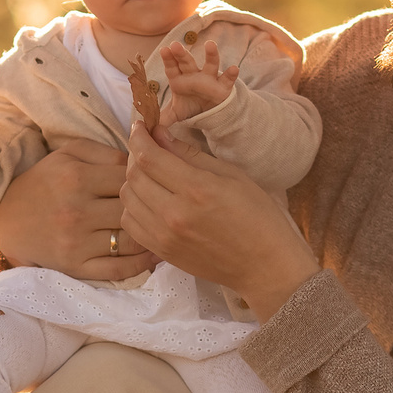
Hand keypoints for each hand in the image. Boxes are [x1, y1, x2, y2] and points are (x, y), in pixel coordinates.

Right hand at [0, 142, 156, 281]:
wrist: (8, 221)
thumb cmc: (43, 182)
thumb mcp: (67, 154)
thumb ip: (105, 151)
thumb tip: (141, 160)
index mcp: (76, 178)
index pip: (130, 177)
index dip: (148, 178)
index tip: (154, 182)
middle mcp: (77, 211)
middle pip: (134, 209)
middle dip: (152, 206)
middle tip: (164, 206)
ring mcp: (77, 242)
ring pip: (132, 240)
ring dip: (153, 235)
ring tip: (166, 229)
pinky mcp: (76, 266)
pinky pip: (119, 269)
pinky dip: (143, 264)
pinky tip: (154, 254)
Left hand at [121, 121, 319, 317]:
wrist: (264, 266)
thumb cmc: (257, 216)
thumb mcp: (231, 175)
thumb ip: (190, 154)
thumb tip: (160, 135)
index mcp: (197, 189)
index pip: (149, 156)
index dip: (139, 136)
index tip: (141, 126)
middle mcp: (174, 214)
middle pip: (133, 176)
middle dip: (135, 155)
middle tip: (147, 147)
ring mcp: (165, 236)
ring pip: (127, 198)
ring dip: (133, 180)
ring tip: (149, 173)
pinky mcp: (162, 252)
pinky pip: (131, 223)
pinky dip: (134, 206)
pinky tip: (150, 199)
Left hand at [156, 38, 238, 126]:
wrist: (209, 113)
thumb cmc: (190, 106)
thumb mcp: (176, 113)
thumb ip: (162, 118)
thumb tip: (147, 127)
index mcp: (180, 80)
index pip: (172, 68)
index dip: (168, 59)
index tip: (164, 50)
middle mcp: (194, 76)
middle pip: (187, 63)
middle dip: (182, 54)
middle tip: (175, 45)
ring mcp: (210, 79)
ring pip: (211, 65)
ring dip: (211, 55)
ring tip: (210, 44)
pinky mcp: (224, 87)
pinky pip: (228, 79)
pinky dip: (231, 74)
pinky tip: (234, 68)